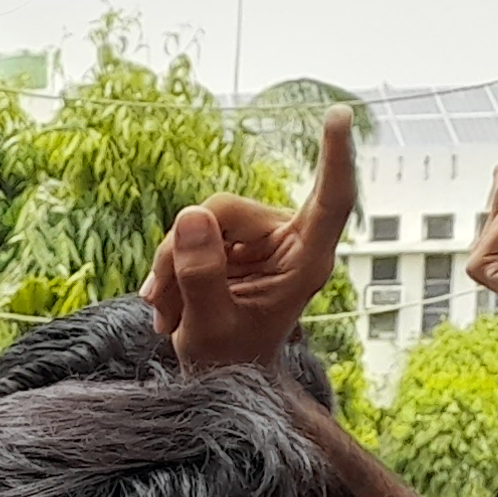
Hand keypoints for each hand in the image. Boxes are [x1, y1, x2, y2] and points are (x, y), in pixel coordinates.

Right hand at [142, 105, 355, 370]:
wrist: (219, 380)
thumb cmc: (229, 363)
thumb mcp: (209, 326)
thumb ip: (201, 274)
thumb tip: (191, 214)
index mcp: (306, 263)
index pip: (331, 201)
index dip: (335, 158)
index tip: (339, 115)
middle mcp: (288, 243)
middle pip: (228, 210)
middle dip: (181, 249)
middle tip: (158, 299)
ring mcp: (260, 241)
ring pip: (202, 218)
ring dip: (170, 263)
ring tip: (165, 311)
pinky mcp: (233, 243)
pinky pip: (191, 231)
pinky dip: (170, 265)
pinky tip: (167, 301)